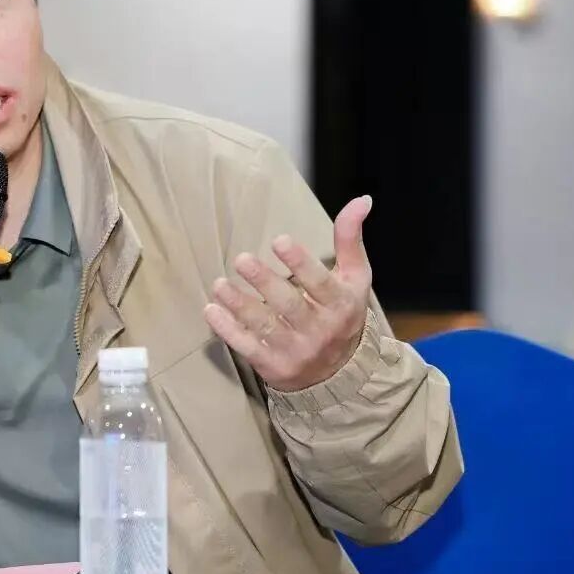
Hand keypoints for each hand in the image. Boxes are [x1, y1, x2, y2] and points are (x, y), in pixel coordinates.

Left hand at [204, 196, 373, 391]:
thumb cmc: (342, 313)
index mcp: (341, 305)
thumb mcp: (354, 279)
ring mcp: (296, 351)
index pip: (320, 283)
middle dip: (264, 281)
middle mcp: (320, 330)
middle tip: (241, 259)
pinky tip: (212, 310)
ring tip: (219, 284)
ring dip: (239, 304)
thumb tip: (362, 200)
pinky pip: (248, 348)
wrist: (339, 374)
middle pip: (289, 304)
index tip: (279, 241)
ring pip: (264, 326)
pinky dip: (228, 330)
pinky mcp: (274, 366)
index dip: (300, 262)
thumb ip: (350, 240)